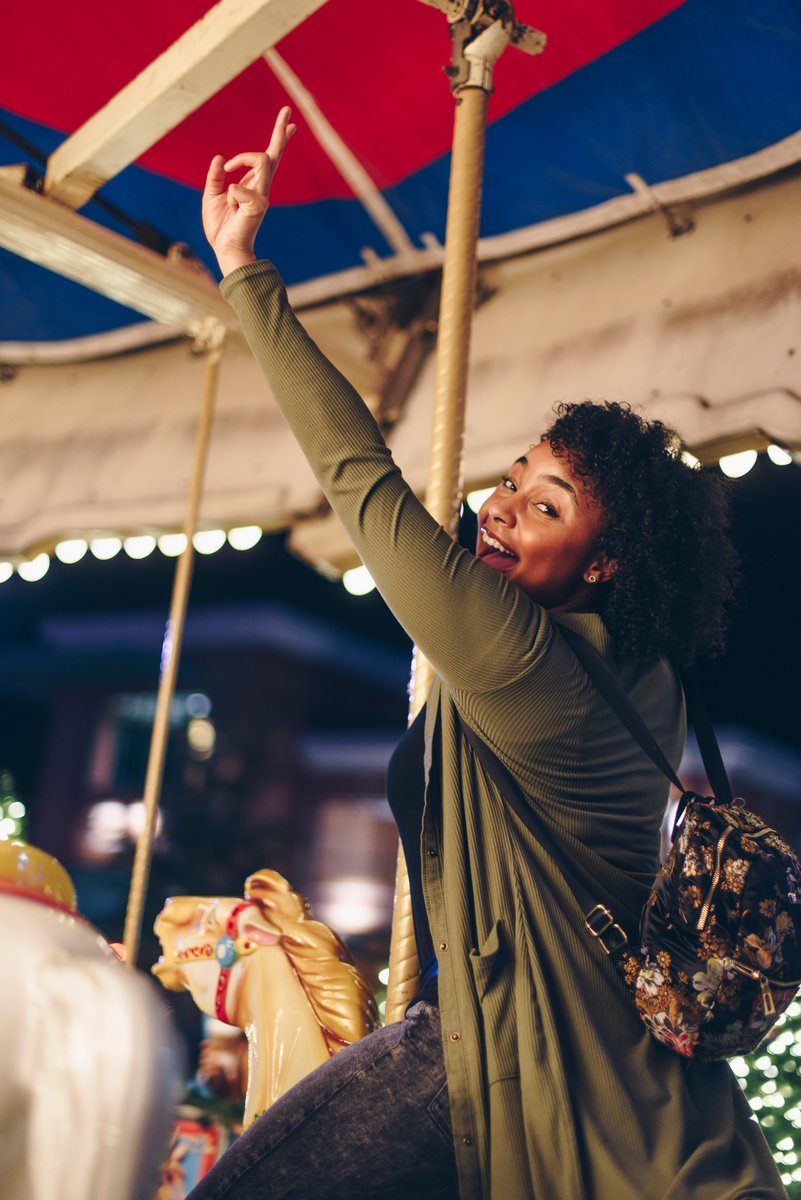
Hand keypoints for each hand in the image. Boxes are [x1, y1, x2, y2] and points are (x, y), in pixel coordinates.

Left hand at [203, 106, 296, 276]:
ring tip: (228, 176)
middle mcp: (262, 187)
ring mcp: (262, 195)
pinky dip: (230, 195)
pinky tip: (232, 208)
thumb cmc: (221, 227)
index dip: (279, 139)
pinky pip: (238, 187)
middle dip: (280, 131)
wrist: (225, 249)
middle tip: (287, 109)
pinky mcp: (259, 205)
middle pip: (274, 153)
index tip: (290, 122)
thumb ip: (216, 177)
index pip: (268, 157)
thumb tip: (220, 158)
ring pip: (260, 158)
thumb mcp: (212, 195)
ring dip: (239, 160)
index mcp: (253, 183)